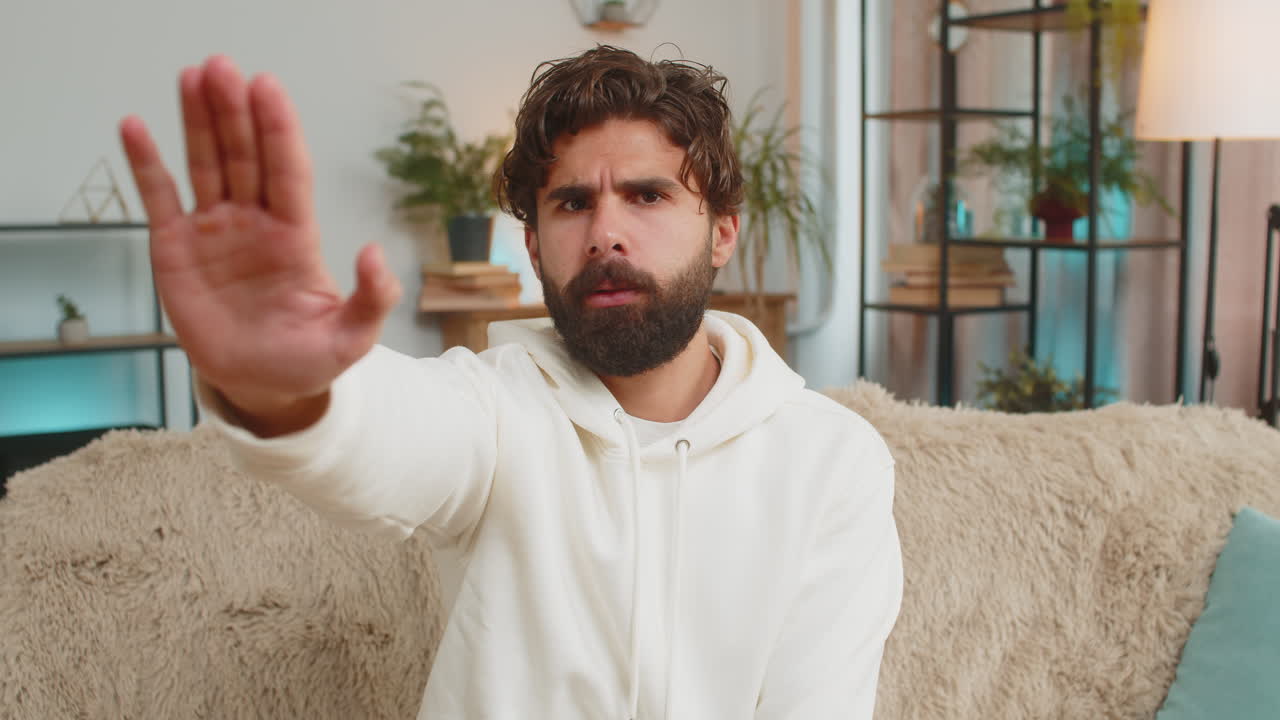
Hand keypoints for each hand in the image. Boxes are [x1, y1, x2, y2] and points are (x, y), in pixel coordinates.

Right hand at [119, 55, 400, 415]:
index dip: (278, 130)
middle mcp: (255, 223)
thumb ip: (370, 298)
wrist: (260, 386)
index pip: (288, 172)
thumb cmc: (307, 359)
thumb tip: (373, 251)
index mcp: (296, 236)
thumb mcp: (350, 338)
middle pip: (245, 156)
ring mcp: (215, 232)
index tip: (267, 87)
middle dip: (235, 112)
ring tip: (192, 76)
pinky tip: (135, 127)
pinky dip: (146, 165)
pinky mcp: (176, 250)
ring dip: (198, 121)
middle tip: (223, 67)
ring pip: (206, 165)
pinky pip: (159, 199)